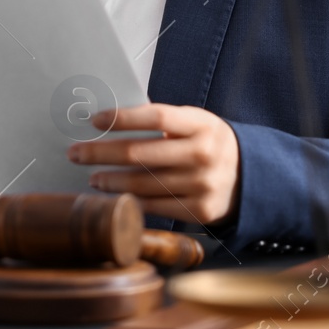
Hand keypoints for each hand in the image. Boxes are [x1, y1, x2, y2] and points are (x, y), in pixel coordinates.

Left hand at [67, 103, 239, 225]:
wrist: (252, 176)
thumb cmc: (210, 143)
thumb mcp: (196, 123)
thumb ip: (163, 122)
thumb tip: (111, 120)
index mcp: (201, 124)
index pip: (155, 117)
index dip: (121, 118)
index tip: (94, 120)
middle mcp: (202, 153)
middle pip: (139, 153)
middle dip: (100, 153)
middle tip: (76, 153)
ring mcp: (202, 184)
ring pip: (142, 183)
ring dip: (110, 181)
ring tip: (93, 177)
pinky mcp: (200, 211)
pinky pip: (155, 206)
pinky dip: (131, 201)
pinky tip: (116, 196)